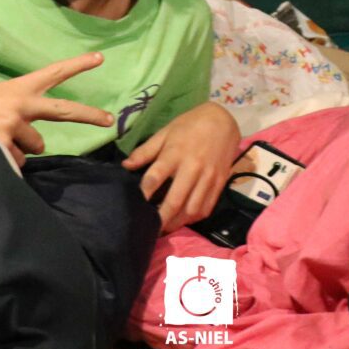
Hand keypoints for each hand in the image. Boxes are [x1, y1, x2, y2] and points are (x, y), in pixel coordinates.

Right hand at [0, 52, 112, 165]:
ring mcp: (12, 123)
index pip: (53, 73)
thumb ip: (21, 116)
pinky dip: (4, 163)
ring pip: (34, 148)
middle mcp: (20, 103)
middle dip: (89, 115)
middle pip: (63, 110)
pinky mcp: (0, 142)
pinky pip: (15, 164)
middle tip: (109, 121)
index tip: (100, 58)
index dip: (78, 65)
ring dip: (20, 149)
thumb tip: (39, 146)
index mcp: (19, 88)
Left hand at [121, 101, 240, 231]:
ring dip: (177, 222)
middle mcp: (192, 167)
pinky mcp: (220, 183)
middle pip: (175, 200)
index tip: (134, 205)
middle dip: (161, 218)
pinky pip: (207, 207)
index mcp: (175, 153)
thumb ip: (145, 151)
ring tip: (165, 227)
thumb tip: (125, 166)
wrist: (223, 120)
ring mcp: (208, 177)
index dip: (143, 194)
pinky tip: (184, 219)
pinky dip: (194, 218)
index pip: (155, 178)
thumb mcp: (165, 132)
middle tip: (149, 228)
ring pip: (192, 209)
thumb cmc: (189, 125)